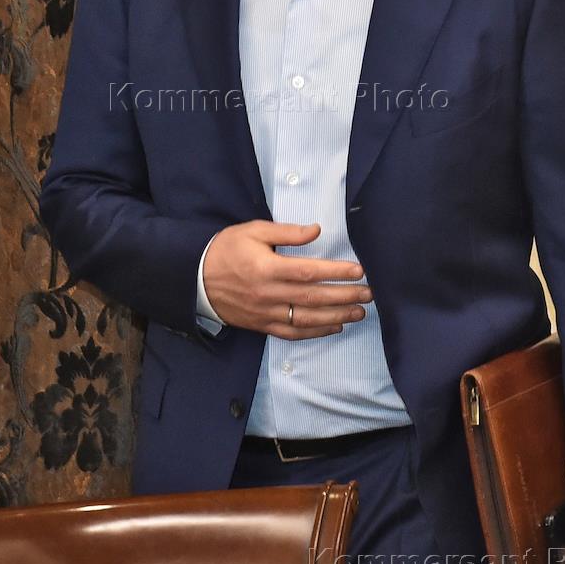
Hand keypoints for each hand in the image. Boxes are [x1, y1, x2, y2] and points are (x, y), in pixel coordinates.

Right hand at [202, 221, 371, 338]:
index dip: (336, 273)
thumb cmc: (226, 249)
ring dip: (337, 316)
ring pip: (307, 319)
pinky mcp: (263, 325)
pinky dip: (316, 332)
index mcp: (267, 268)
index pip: (309, 272)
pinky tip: (335, 326)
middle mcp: (269, 294)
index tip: (358, 271)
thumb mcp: (253, 231)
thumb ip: (286, 232)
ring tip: (359, 312)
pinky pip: (294, 332)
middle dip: (345, 296)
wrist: (195, 278)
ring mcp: (266, 313)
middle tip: (369, 294)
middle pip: (314, 297)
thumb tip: (316, 230)